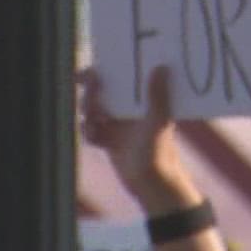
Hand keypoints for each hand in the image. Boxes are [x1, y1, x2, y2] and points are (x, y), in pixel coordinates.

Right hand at [79, 65, 198, 216]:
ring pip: (92, 111)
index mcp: (143, 100)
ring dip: (89, 114)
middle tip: (91, 96)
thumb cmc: (160, 150)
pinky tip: (96, 138)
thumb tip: (161, 67)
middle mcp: (129, 109)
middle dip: (92, 93)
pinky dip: (90, 133)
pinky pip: (91, 131)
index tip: (92, 71)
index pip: (122, 79)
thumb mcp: (159, 121)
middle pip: (101, 93)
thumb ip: (158, 96)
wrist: (151, 183)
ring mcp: (117, 124)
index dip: (105, 73)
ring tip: (96, 122)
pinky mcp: (108, 140)